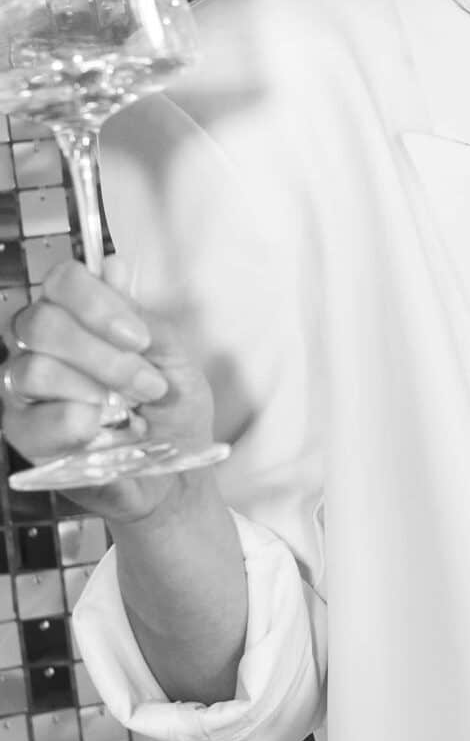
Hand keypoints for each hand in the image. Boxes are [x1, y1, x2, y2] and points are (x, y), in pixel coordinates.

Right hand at [1, 259, 216, 523]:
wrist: (177, 474)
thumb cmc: (173, 412)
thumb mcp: (174, 358)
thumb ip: (141, 316)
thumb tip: (112, 266)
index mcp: (77, 317)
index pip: (61, 281)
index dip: (97, 303)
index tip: (140, 339)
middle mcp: (41, 346)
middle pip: (40, 322)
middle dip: (102, 355)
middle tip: (147, 385)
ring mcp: (25, 391)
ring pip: (33, 370)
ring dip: (93, 391)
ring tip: (129, 413)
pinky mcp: (22, 434)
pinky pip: (31, 419)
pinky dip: (74, 424)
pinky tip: (101, 431)